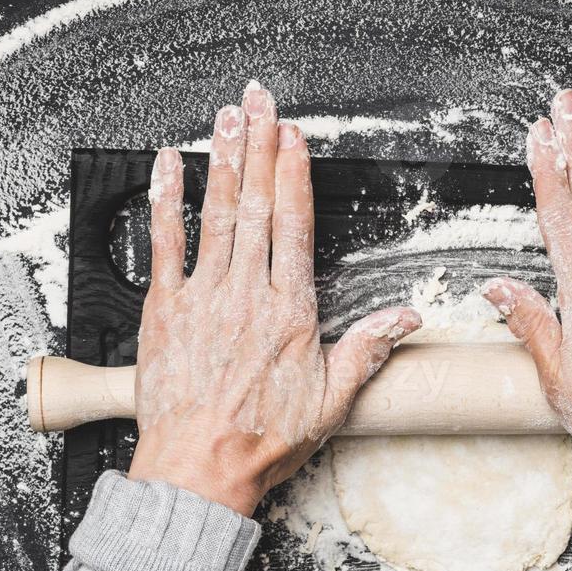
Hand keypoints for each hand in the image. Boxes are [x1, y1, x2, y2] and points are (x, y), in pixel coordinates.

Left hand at [127, 82, 420, 515]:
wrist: (199, 469)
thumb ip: (367, 351)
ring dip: (221, 160)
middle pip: (256, 204)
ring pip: (215, 214)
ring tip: (225, 117)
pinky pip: (164, 244)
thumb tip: (407, 319)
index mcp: (290, 311)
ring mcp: (202, 297)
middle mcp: (246, 293)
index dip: (293, 173)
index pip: (294, 225)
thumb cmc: (262, 440)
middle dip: (258, 146)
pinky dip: (166, 201)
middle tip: (259, 101)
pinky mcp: (164, 310)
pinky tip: (168, 165)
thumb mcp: (331, 401)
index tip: (293, 136)